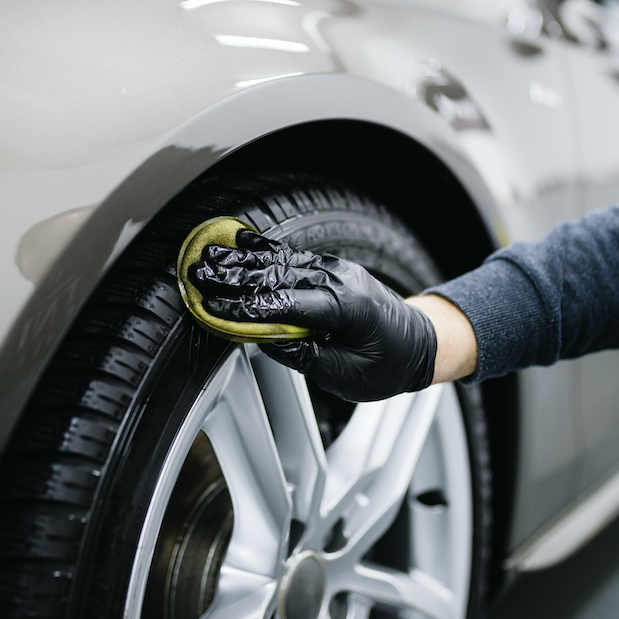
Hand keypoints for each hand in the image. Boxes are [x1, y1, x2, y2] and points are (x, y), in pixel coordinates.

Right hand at [189, 229, 437, 400]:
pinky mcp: (330, 269)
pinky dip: (263, 252)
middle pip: (277, 275)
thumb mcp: (347, 376)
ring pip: (280, 262)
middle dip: (234, 277)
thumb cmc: (388, 365)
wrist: (421, 343)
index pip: (286, 305)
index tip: (213, 307)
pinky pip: (292, 258)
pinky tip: (239, 243)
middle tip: (198, 275)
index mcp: (346, 308)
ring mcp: (335, 270)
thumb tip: (266, 341)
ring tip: (208, 257)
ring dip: (241, 261)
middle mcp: (339, 280)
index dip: (246, 307)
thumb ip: (305, 357)